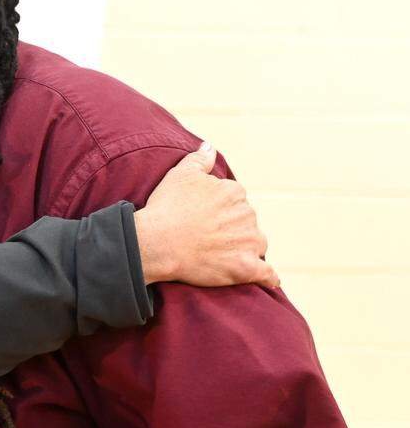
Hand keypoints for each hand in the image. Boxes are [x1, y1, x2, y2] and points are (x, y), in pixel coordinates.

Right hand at [135, 144, 279, 288]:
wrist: (158, 242)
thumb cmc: (166, 208)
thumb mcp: (180, 174)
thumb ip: (199, 159)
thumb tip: (210, 147)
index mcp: (235, 192)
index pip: (235, 202)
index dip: (220, 212)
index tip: (204, 220)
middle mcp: (247, 214)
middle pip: (245, 223)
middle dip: (232, 230)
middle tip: (206, 239)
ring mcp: (248, 242)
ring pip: (255, 245)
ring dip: (246, 250)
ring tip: (224, 258)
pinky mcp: (245, 268)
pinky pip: (266, 274)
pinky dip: (268, 277)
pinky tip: (269, 280)